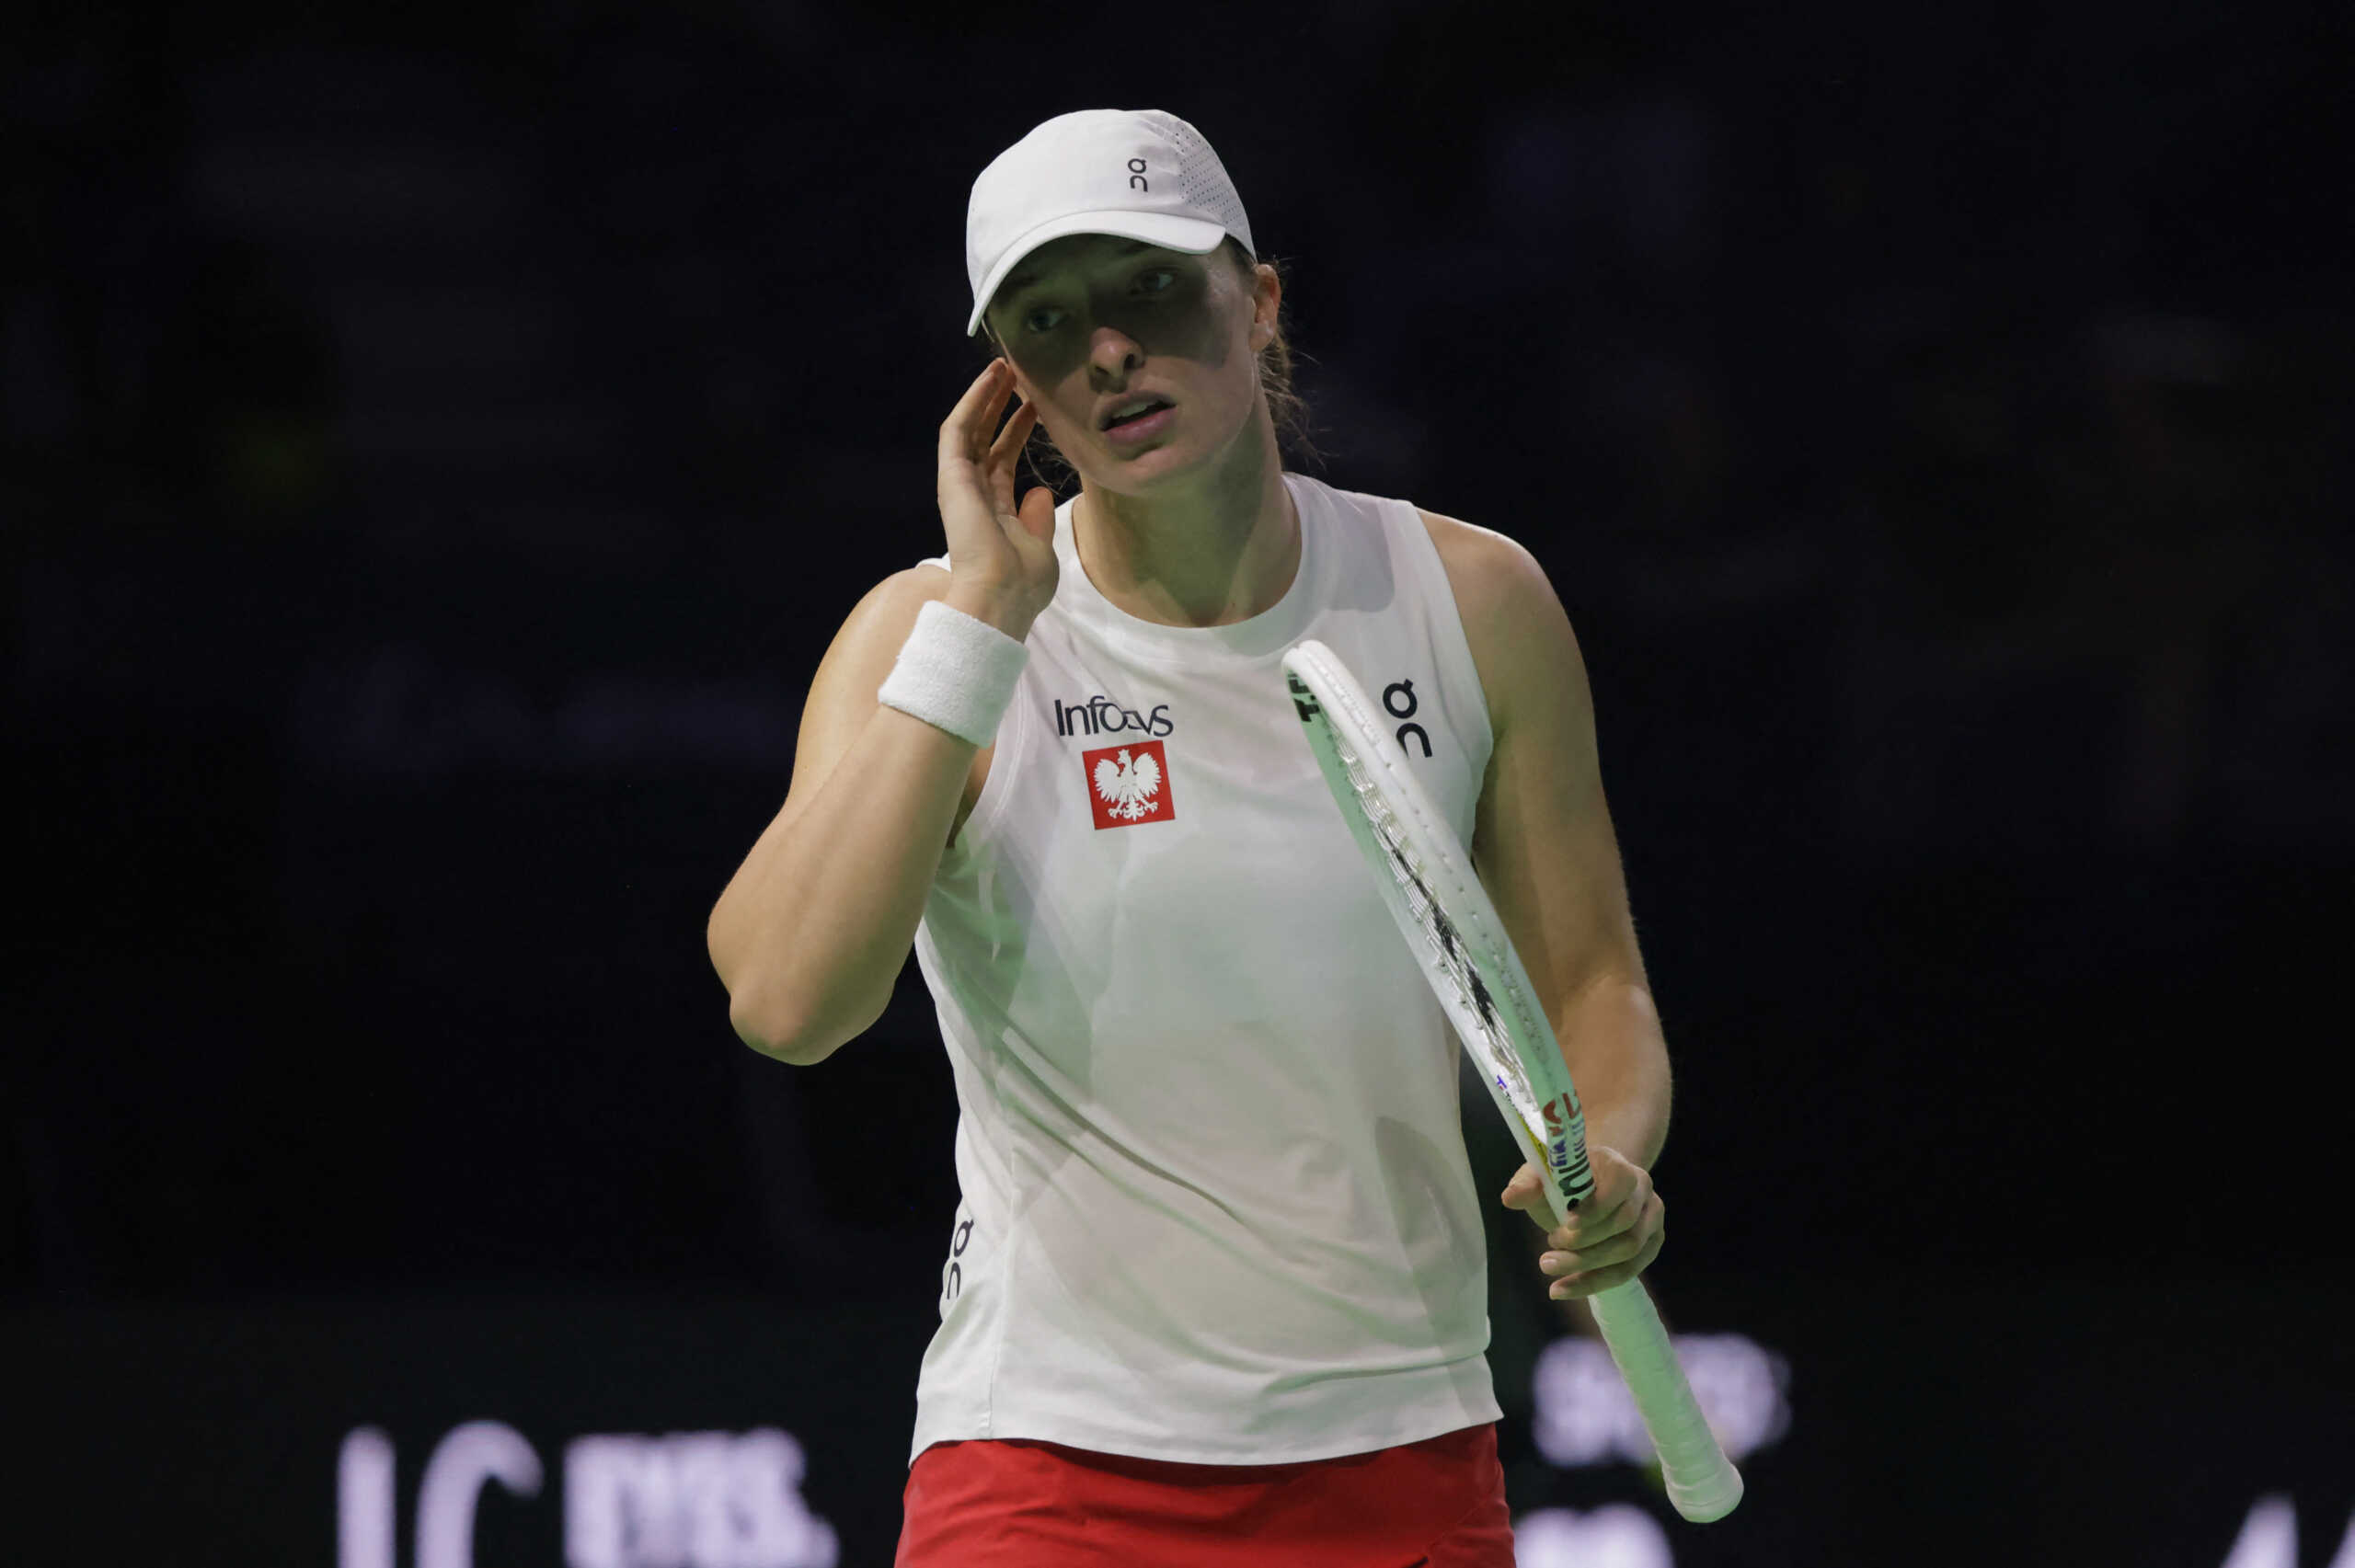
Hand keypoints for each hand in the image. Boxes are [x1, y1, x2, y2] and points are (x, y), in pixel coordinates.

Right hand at [936, 359, 1058, 638]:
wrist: (999, 598)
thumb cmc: (1023, 583)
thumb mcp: (1041, 548)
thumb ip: (1038, 519)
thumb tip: (1040, 491)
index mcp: (995, 513)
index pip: (1003, 463)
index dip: (1017, 433)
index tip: (1035, 409)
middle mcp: (974, 495)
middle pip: (985, 441)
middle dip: (998, 407)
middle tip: (1016, 375)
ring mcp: (960, 485)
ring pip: (969, 429)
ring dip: (984, 397)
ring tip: (1003, 366)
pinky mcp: (951, 477)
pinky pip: (957, 431)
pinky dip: (972, 402)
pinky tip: (989, 379)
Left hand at [1499, 1147, 1664, 1299]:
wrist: (1588, 1189)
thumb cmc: (1563, 1181)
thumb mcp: (1540, 1176)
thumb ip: (1527, 1184)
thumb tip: (1511, 1198)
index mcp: (1618, 1164)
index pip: (1619, 1184)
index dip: (1595, 1208)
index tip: (1565, 1224)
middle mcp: (1642, 1188)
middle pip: (1624, 1223)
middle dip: (1584, 1245)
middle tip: (1546, 1256)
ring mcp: (1652, 1217)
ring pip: (1629, 1250)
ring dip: (1587, 1267)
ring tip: (1549, 1268)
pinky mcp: (1651, 1244)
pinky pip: (1629, 1270)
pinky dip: (1595, 1282)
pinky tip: (1563, 1288)